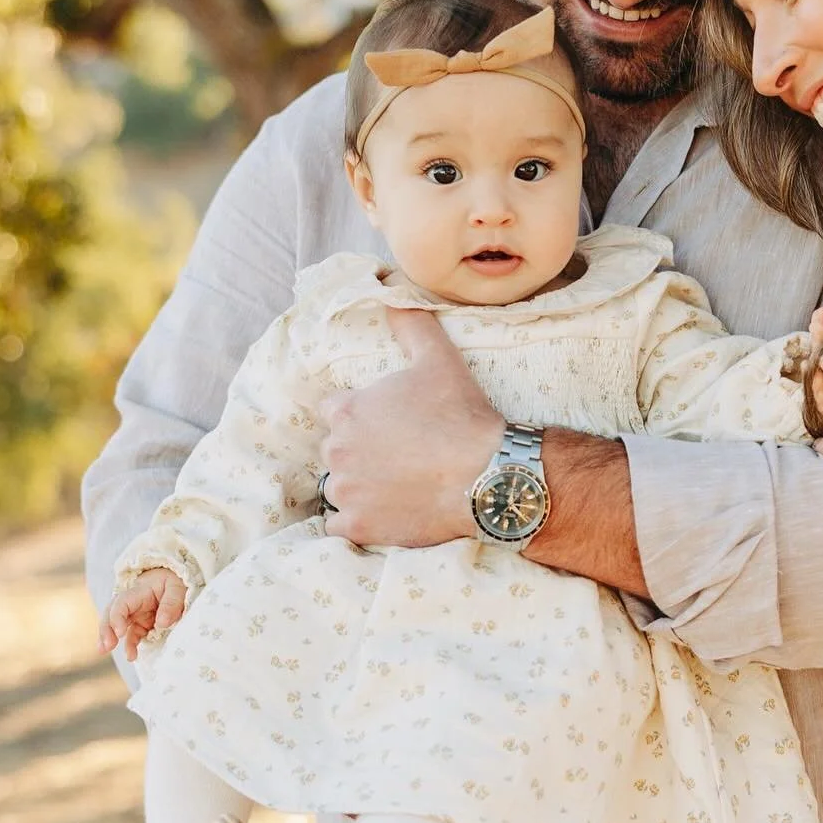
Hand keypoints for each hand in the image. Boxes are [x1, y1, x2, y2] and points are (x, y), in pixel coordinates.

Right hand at [100, 568, 187, 660]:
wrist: (175, 580)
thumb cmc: (175, 581)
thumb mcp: (177, 587)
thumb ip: (171, 603)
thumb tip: (162, 623)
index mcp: (140, 591)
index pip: (122, 603)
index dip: (117, 618)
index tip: (120, 633)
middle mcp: (133, 603)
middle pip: (111, 614)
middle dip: (106, 630)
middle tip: (107, 645)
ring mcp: (136, 614)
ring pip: (116, 626)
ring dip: (109, 638)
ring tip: (104, 651)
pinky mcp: (141, 624)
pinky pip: (132, 635)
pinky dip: (129, 645)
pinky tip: (131, 656)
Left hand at [319, 310, 504, 546]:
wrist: (486, 475)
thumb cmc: (461, 415)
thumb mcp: (439, 358)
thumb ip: (410, 324)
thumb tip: (391, 295)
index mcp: (348, 410)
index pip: (336, 411)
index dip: (363, 416)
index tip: (389, 425)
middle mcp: (338, 450)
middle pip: (337, 449)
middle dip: (360, 451)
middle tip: (400, 455)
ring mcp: (346, 491)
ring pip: (340, 486)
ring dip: (359, 486)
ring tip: (399, 485)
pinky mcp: (358, 526)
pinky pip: (340, 525)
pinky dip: (358, 521)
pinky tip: (385, 512)